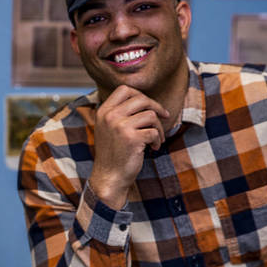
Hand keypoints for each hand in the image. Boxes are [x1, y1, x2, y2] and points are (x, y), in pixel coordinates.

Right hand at [87, 86, 168, 208]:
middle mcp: (110, 116)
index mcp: (103, 111)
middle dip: (156, 108)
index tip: (149, 105)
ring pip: (151, 115)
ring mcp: (120, 127)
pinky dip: (158, 140)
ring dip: (158, 127)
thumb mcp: (108, 128)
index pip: (124, 90)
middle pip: (141, 99)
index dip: (140, 95)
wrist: (109, 177)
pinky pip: (154, 131)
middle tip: (164, 117)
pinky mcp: (132, 139)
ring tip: (156, 139)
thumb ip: (119, 112)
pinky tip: (152, 148)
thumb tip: (145, 99)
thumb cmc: (113, 153)